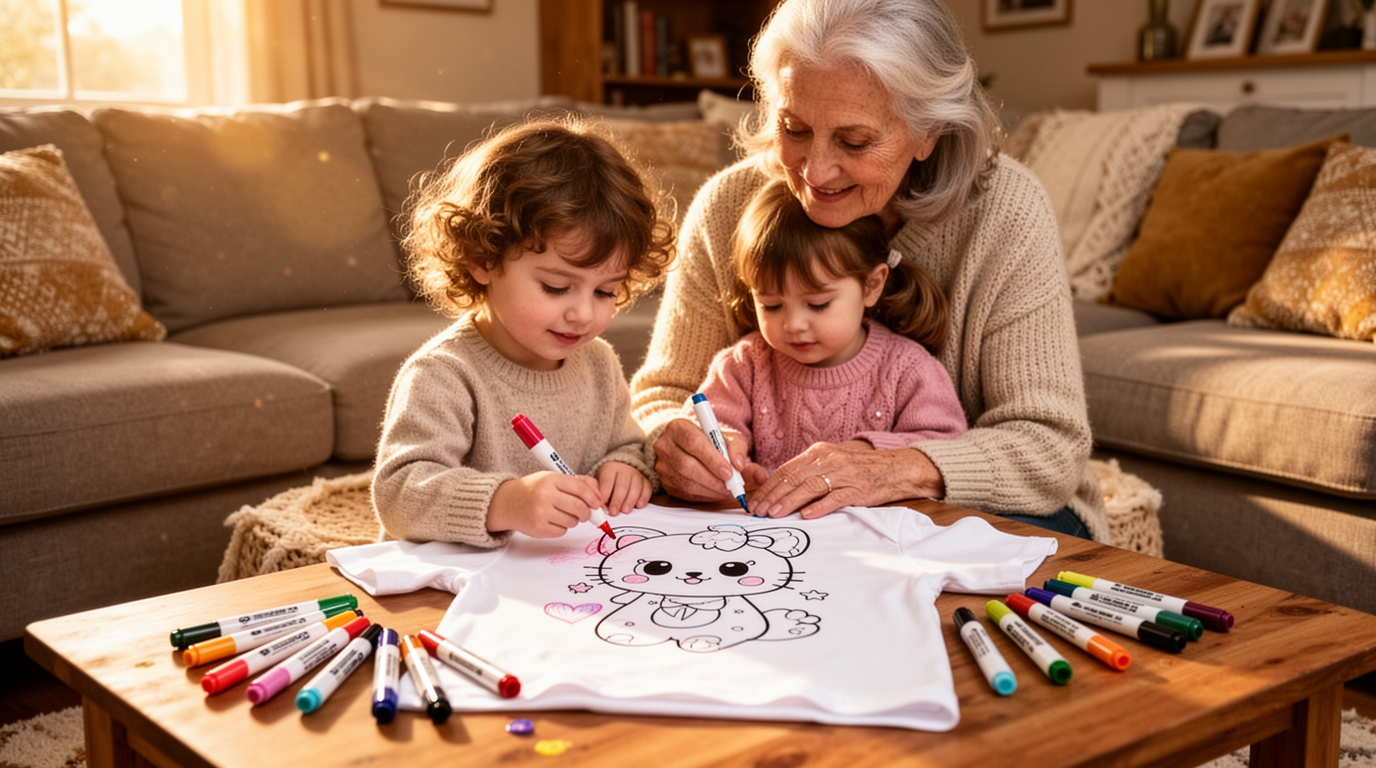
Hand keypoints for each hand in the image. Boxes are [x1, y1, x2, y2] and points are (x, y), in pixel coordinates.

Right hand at [487, 471, 604, 537]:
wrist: (505, 502)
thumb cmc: (534, 489)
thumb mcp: (552, 478)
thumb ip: (578, 483)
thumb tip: (599, 498)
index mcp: (550, 479)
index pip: (581, 489)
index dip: (593, 498)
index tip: (597, 504)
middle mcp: (545, 495)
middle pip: (579, 507)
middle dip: (587, 513)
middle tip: (585, 514)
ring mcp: (540, 513)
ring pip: (572, 521)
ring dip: (573, 520)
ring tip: (561, 513)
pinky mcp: (538, 529)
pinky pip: (562, 531)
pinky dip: (561, 527)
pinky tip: (551, 520)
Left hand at [597, 461, 651, 514]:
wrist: (623, 469)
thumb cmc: (609, 481)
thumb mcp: (600, 482)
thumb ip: (600, 494)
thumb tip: (601, 507)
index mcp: (610, 468)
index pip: (607, 481)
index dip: (605, 494)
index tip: (603, 507)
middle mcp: (624, 470)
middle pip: (622, 485)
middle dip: (617, 500)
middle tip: (613, 512)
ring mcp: (637, 474)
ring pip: (635, 487)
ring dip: (630, 501)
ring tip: (625, 511)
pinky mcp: (646, 481)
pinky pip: (647, 489)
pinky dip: (643, 498)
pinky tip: (639, 506)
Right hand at [652, 417, 752, 501]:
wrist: (690, 449)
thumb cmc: (710, 441)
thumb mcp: (727, 439)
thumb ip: (741, 452)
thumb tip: (758, 475)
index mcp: (678, 427)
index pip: (693, 442)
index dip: (712, 459)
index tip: (729, 471)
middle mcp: (664, 445)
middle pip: (686, 464)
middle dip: (712, 478)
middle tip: (732, 486)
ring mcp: (662, 465)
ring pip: (685, 481)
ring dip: (710, 489)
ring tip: (727, 489)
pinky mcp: (665, 482)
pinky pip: (684, 493)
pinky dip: (704, 495)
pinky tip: (716, 492)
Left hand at [749, 442, 944, 519]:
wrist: (895, 468)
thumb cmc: (859, 468)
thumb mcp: (831, 462)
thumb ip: (808, 472)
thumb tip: (780, 489)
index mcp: (819, 452)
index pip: (786, 470)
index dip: (768, 486)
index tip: (755, 501)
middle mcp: (829, 459)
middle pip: (794, 478)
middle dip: (773, 496)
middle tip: (758, 511)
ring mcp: (844, 474)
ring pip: (810, 487)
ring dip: (789, 502)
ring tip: (775, 514)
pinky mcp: (858, 489)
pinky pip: (835, 498)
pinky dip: (819, 507)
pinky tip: (806, 515)